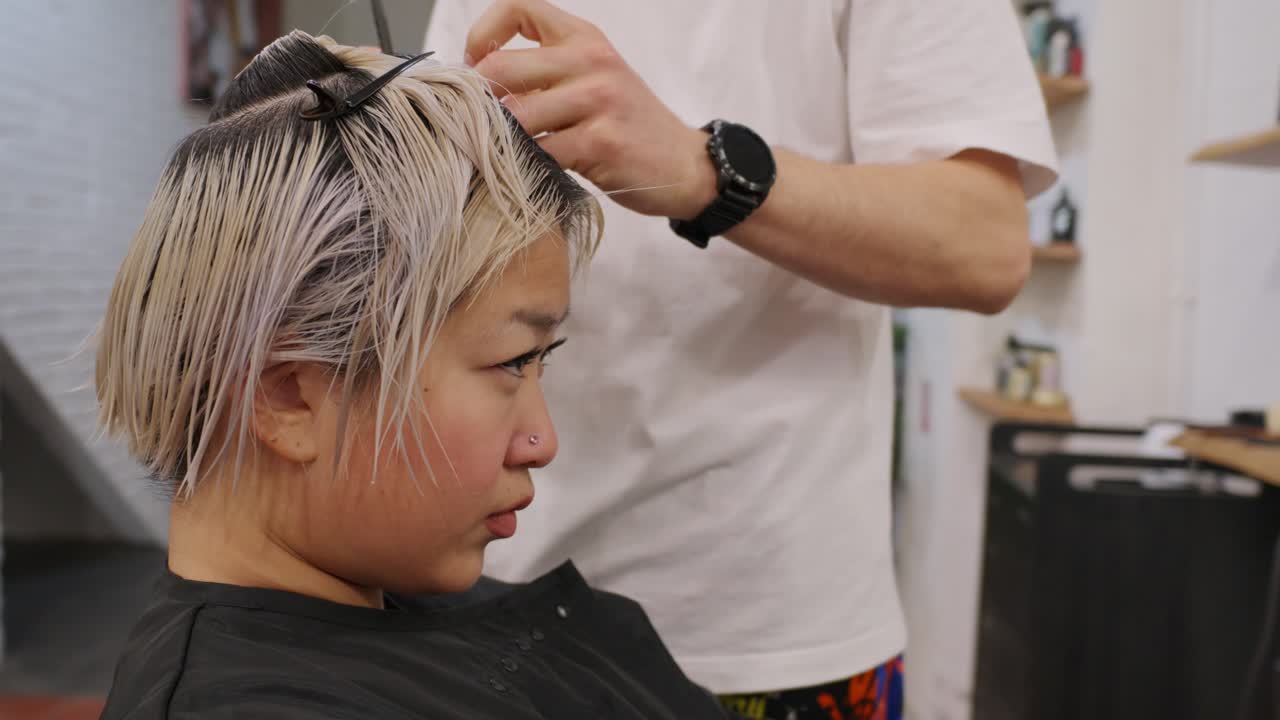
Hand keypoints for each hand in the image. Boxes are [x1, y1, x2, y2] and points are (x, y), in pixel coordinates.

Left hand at [465, 0, 716, 218]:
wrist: (685, 164)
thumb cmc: (628, 124)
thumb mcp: (594, 78)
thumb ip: (546, 71)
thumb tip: (478, 84)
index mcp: (585, 37)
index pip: (517, 6)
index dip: (482, 35)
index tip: (478, 67)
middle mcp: (592, 59)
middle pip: (501, 68)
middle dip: (481, 104)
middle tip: (485, 126)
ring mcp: (598, 99)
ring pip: (516, 116)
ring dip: (503, 142)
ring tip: (510, 155)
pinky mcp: (601, 141)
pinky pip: (540, 152)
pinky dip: (528, 167)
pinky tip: (536, 172)